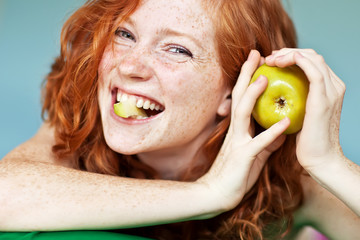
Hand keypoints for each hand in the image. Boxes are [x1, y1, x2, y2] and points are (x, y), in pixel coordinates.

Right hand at [199, 50, 289, 210]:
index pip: (243, 98)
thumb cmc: (236, 174)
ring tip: (265, 77)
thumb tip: (283, 130)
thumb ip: (269, 141)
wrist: (216, 194)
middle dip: (247, 75)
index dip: (249, 79)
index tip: (257, 61)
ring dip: (253, 94)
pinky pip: (259, 142)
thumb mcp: (256, 154)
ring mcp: (238, 142)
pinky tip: (285, 122)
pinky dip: (272, 132)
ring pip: (243, 112)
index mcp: (239, 129)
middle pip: (240, 97)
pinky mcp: (244, 156)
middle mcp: (236, 131)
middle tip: (256, 54)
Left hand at [265, 48, 345, 170]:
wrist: (319, 160)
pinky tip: (280, 63)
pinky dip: (297, 61)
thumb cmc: (306, 140)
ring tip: (271, 60)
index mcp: (328, 88)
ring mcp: (331, 92)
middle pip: (313, 55)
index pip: (311, 61)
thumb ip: (296, 99)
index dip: (291, 56)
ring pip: (313, 58)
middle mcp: (334, 86)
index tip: (272, 61)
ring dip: (289, 54)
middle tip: (269, 58)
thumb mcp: (301, 113)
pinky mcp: (324, 100)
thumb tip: (277, 90)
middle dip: (289, 51)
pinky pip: (313, 72)